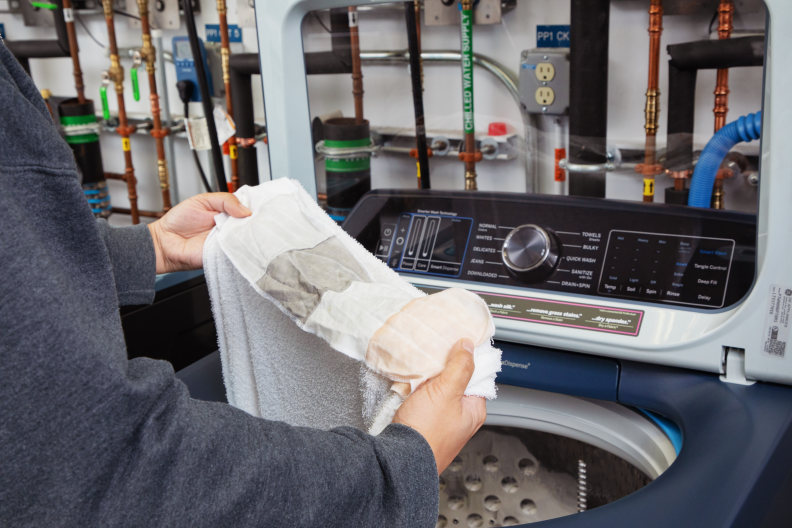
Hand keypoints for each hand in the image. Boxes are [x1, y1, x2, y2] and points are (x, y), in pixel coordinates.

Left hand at [148, 193, 250, 273]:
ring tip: (243, 227)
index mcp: (227, 213)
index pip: (248, 209)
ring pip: (248, 238)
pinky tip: (237, 239)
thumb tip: (246, 210)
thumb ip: (225, 200)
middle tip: (254, 217)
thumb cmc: (179, 221)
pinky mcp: (224, 255)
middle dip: (255, 221)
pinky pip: (237, 251)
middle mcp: (230, 228)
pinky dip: (240, 246)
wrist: (164, 241)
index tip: (262, 205)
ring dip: (248, 233)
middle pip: (252, 225)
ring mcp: (228, 242)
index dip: (256, 207)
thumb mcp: (203, 200)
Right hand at [392, 339, 486, 473]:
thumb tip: (468, 347)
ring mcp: (442, 422)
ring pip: (438, 391)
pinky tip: (411, 388)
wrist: (398, 458)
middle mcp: (460, 418)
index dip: (466, 360)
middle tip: (434, 360)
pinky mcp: (424, 425)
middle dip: (444, 370)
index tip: (456, 346)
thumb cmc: (426, 433)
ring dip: (429, 381)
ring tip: (420, 373)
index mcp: (474, 411)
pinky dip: (418, 392)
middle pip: (456, 382)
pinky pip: (424, 401)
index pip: (477, 376)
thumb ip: (460, 367)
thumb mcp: (446, 391)